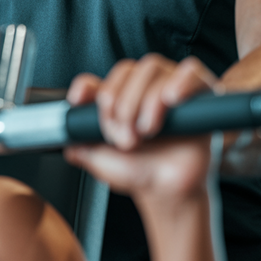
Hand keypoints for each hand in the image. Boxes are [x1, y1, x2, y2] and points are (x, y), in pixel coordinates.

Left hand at [63, 55, 218, 202]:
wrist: (168, 191)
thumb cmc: (138, 171)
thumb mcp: (101, 160)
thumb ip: (79, 145)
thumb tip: (61, 135)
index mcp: (119, 98)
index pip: (99, 80)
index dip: (87, 88)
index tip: (77, 101)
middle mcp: (143, 88)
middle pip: (127, 70)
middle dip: (121, 104)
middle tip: (124, 136)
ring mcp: (171, 88)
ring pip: (153, 69)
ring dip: (145, 100)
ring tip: (147, 130)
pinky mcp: (199, 96)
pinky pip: (191, 72)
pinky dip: (180, 82)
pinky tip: (170, 100)